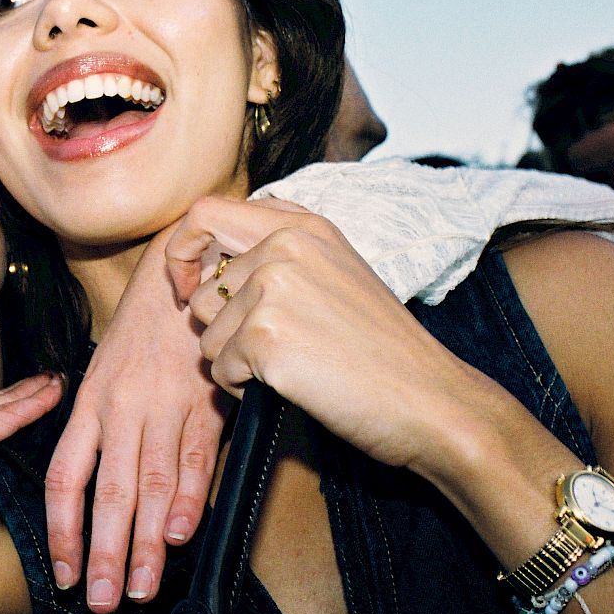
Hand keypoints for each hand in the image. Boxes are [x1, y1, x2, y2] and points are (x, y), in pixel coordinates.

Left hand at [47, 226, 227, 611]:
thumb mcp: (106, 371)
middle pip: (108, 493)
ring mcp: (163, 406)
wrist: (185, 270)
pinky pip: (195, 457)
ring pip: (151, 485)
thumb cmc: (144, 328)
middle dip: (105, 554)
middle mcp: (120, 409)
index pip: (67, 478)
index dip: (63, 531)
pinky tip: (183, 534)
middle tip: (103, 600)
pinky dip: (189, 498)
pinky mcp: (205, 400)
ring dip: (148, 542)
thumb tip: (98, 492)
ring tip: (143, 586)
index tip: (66, 573)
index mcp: (90, 403)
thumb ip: (101, 429)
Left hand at [164, 195, 505, 477]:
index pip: (205, 214)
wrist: (428, 400)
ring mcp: (274, 288)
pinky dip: (245, 390)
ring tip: (291, 369)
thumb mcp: (335, 274)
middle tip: (266, 353)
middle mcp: (284, 246)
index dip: (184, 253)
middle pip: (202, 291)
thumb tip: (207, 264)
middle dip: (220, 331)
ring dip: (235, 363)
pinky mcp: (265, 335)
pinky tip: (292, 388)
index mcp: (302, 226)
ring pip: (206, 334)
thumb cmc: (380, 350)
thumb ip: (278, 255)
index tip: (191, 288)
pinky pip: (220, 370)